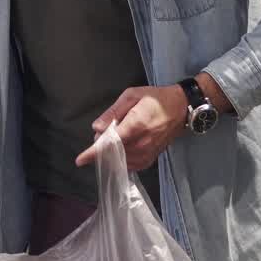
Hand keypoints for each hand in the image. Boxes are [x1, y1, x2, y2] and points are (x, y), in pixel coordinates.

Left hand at [74, 84, 188, 171]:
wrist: (180, 109)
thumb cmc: (155, 99)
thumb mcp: (132, 95)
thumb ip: (113, 112)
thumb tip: (97, 128)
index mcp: (136, 125)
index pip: (110, 143)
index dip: (93, 152)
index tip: (80, 160)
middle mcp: (141, 143)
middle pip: (112, 153)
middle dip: (103, 145)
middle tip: (107, 129)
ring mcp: (147, 153)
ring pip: (120, 160)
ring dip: (111, 152)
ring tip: (117, 135)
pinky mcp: (150, 159)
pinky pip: (130, 165)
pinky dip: (121, 158)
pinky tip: (123, 147)